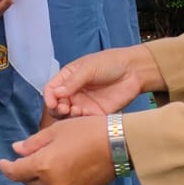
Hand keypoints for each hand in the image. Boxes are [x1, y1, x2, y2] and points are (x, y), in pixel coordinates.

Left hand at [0, 116, 114, 184]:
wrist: (118, 144)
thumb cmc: (86, 131)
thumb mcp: (56, 131)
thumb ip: (33, 143)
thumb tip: (16, 149)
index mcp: (43, 166)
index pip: (15, 172)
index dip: (6, 167)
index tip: (2, 162)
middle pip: (28, 182)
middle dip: (23, 171)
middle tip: (25, 159)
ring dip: (38, 179)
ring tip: (43, 164)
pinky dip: (53, 184)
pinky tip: (58, 172)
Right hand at [44, 47, 161, 117]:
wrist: (134, 71)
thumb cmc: (110, 63)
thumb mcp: (89, 67)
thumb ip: (73, 81)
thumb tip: (57, 93)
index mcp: (68, 78)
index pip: (51, 89)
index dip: (49, 97)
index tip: (53, 102)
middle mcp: (74, 93)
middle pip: (57, 105)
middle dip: (57, 109)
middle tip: (64, 109)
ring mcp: (84, 104)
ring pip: (68, 116)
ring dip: (68, 116)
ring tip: (76, 111)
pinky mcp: (96, 114)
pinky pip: (84, 122)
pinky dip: (81, 121)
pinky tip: (86, 114)